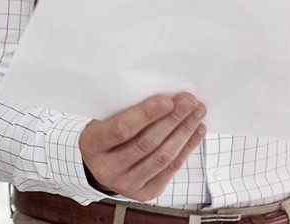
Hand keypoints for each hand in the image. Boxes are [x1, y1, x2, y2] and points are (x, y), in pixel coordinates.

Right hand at [79, 93, 206, 200]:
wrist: (101, 166)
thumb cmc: (106, 133)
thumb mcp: (104, 120)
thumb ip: (125, 111)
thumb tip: (165, 97)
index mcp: (92, 145)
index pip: (121, 129)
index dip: (146, 115)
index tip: (168, 100)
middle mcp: (106, 169)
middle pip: (146, 143)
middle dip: (172, 120)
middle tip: (189, 102)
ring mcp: (125, 184)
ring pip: (162, 157)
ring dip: (184, 133)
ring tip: (197, 114)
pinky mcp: (145, 193)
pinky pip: (171, 169)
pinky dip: (186, 148)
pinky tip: (196, 131)